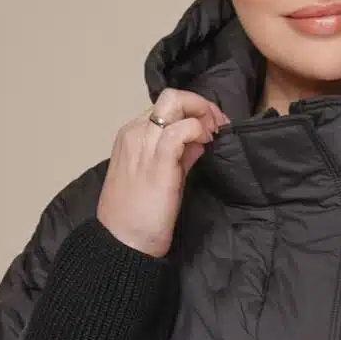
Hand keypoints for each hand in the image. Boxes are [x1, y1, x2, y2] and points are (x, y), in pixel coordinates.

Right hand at [97, 88, 230, 257]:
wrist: (122, 241)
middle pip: (171, 98)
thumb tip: (199, 142)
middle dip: (201, 105)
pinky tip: (208, 142)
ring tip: (215, 134)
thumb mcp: (159, 177)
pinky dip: (199, 129)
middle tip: (218, 125)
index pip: (166, 108)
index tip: (212, 126)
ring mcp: (144, 143)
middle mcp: (135, 133)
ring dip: (203, 113)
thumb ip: (178, 156)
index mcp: (131, 136)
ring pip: (175, 103)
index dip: (193, 111)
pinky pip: (181, 129)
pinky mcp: (158, 160)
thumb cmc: (137, 216)